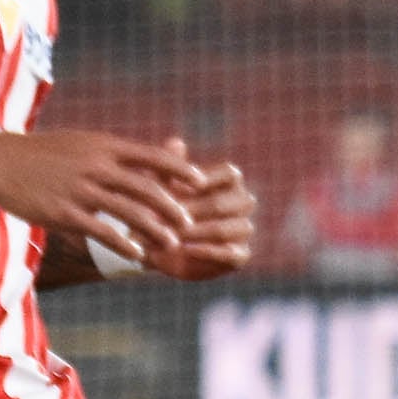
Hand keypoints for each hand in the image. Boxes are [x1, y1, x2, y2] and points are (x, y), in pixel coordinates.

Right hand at [0, 128, 208, 267]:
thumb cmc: (45, 152)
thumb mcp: (83, 143)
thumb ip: (116, 153)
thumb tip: (150, 159)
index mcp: (104, 146)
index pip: (153, 156)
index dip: (181, 170)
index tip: (202, 182)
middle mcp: (96, 166)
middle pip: (147, 188)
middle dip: (174, 208)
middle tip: (191, 223)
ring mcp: (80, 190)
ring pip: (129, 212)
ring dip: (155, 230)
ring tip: (171, 243)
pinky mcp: (63, 212)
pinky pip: (101, 231)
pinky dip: (123, 244)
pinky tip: (138, 254)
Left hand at [143, 152, 256, 280]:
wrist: (155, 245)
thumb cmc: (159, 207)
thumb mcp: (159, 186)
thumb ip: (168, 166)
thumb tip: (175, 143)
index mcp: (229, 182)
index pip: (231, 174)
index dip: (209, 179)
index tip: (180, 186)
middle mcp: (242, 203)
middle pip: (234, 201)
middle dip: (201, 209)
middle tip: (173, 214)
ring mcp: (243, 229)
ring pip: (235, 227)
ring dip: (204, 231)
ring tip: (176, 234)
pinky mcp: (239, 255)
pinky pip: (233, 254)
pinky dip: (210, 252)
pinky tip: (186, 249)